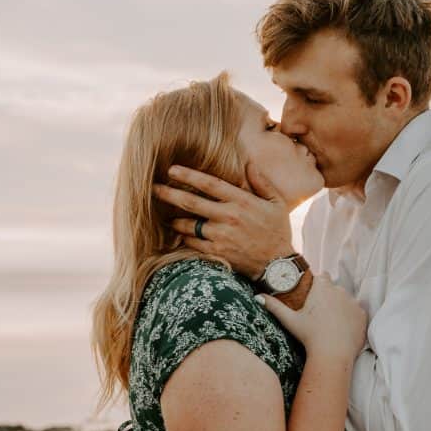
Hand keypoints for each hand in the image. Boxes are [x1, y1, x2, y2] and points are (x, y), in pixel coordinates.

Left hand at [153, 161, 293, 279]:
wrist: (278, 266)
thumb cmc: (277, 232)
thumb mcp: (276, 203)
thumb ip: (261, 183)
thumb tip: (248, 164)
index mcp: (242, 201)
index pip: (210, 184)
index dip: (189, 175)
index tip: (171, 169)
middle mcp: (228, 217)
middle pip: (191, 202)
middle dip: (169, 194)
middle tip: (153, 188)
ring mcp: (221, 236)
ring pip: (188, 224)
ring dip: (174, 218)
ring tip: (165, 214)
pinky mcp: (217, 252)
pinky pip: (193, 243)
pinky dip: (184, 237)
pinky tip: (179, 233)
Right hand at [256, 274, 367, 361]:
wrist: (332, 354)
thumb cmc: (310, 336)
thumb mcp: (290, 320)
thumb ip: (274, 306)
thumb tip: (258, 296)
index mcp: (322, 288)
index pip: (322, 277)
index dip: (318, 285)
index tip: (313, 295)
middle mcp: (340, 291)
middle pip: (335, 289)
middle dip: (329, 297)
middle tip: (320, 313)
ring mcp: (353, 303)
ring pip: (346, 300)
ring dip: (341, 307)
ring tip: (331, 323)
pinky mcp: (362, 315)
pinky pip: (356, 313)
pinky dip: (351, 319)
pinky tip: (342, 329)